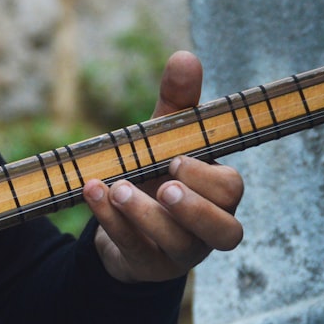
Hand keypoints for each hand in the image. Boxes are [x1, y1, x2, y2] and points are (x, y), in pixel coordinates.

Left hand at [83, 51, 244, 283]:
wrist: (118, 219)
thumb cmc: (152, 170)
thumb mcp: (162, 136)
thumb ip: (177, 101)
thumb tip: (185, 56)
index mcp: (217, 195)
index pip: (231, 190)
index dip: (207, 177)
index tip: (176, 158)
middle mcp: (206, 229)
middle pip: (225, 231)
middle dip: (193, 208)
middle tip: (165, 185)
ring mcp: (178, 253)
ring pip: (178, 245)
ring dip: (146, 215)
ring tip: (118, 189)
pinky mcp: (146, 266)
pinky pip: (134, 250)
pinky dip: (112, 222)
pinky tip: (93, 193)